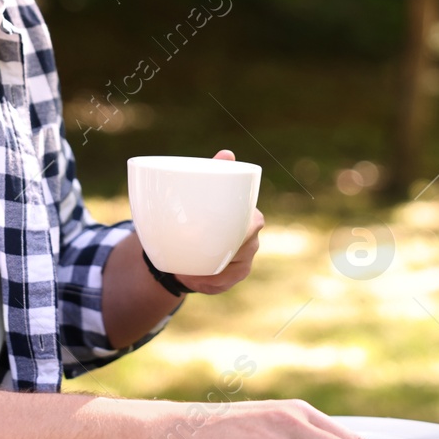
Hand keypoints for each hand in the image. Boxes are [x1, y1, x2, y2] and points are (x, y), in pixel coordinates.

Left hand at [174, 149, 263, 294]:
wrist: (193, 236)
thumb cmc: (200, 209)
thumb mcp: (205, 188)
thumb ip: (215, 172)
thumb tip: (227, 153)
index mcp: (251, 216)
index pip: (252, 225)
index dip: (234, 234)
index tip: (210, 234)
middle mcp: (253, 239)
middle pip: (243, 252)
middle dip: (219, 257)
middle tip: (191, 254)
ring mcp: (245, 260)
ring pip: (232, 271)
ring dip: (210, 275)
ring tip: (186, 271)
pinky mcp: (235, 276)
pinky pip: (224, 284)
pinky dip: (208, 285)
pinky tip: (193, 281)